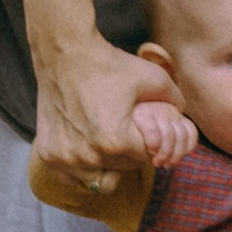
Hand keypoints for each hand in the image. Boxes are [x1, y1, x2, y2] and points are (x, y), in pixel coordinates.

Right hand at [30, 34, 186, 181]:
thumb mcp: (154, 78)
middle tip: (125, 130)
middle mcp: (89, 156)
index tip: (142, 126)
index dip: (150, 141)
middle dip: (130, 153)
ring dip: (107, 165)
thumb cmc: (109, 64)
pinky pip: (72, 176)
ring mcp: (65, 158)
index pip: (147, 157)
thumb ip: (176, 102)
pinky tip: (86, 148)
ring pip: (99, 178)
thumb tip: (183, 119)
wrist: (64, 53)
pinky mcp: (48, 155)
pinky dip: (81, 168)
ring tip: (106, 141)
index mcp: (116, 142)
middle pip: (124, 169)